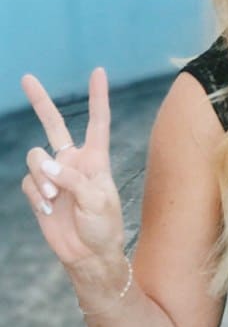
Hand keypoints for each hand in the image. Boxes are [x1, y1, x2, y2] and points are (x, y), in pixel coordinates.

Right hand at [20, 69, 124, 267]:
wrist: (88, 254)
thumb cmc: (103, 227)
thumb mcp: (97, 202)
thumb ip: (73, 180)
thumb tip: (47, 165)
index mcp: (96, 159)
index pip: (97, 122)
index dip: (98, 97)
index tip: (98, 72)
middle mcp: (73, 162)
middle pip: (54, 125)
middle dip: (40, 102)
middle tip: (26, 77)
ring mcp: (54, 175)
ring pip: (34, 157)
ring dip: (40, 176)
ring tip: (53, 196)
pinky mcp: (39, 191)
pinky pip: (27, 181)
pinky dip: (34, 193)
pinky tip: (47, 207)